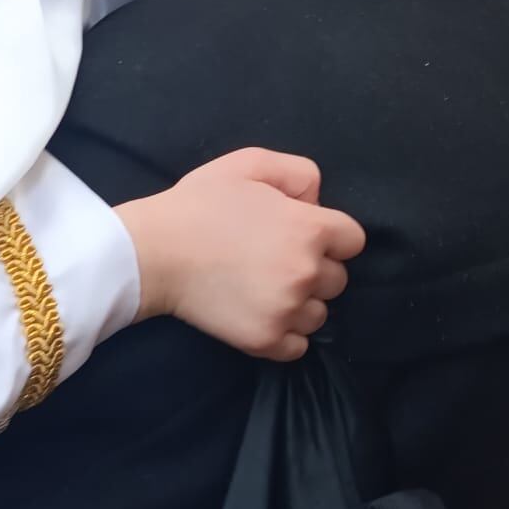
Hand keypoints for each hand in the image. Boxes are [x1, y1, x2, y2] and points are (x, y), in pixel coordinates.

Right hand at [117, 148, 365, 360]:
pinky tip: (263, 311)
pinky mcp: (266, 341)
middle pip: (339, 278)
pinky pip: (299, 345)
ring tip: (266, 286)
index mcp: (310, 229)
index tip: (301, 233)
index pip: (353, 240)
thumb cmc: (201, 202)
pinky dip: (286, 332)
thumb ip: (299, 173)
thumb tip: (319, 201)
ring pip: (320, 313)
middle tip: (276, 257)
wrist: (155, 251)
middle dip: (315, 267)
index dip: (329, 234)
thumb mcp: (251, 164)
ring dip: (302, 301)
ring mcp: (287, 311)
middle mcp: (306, 273)